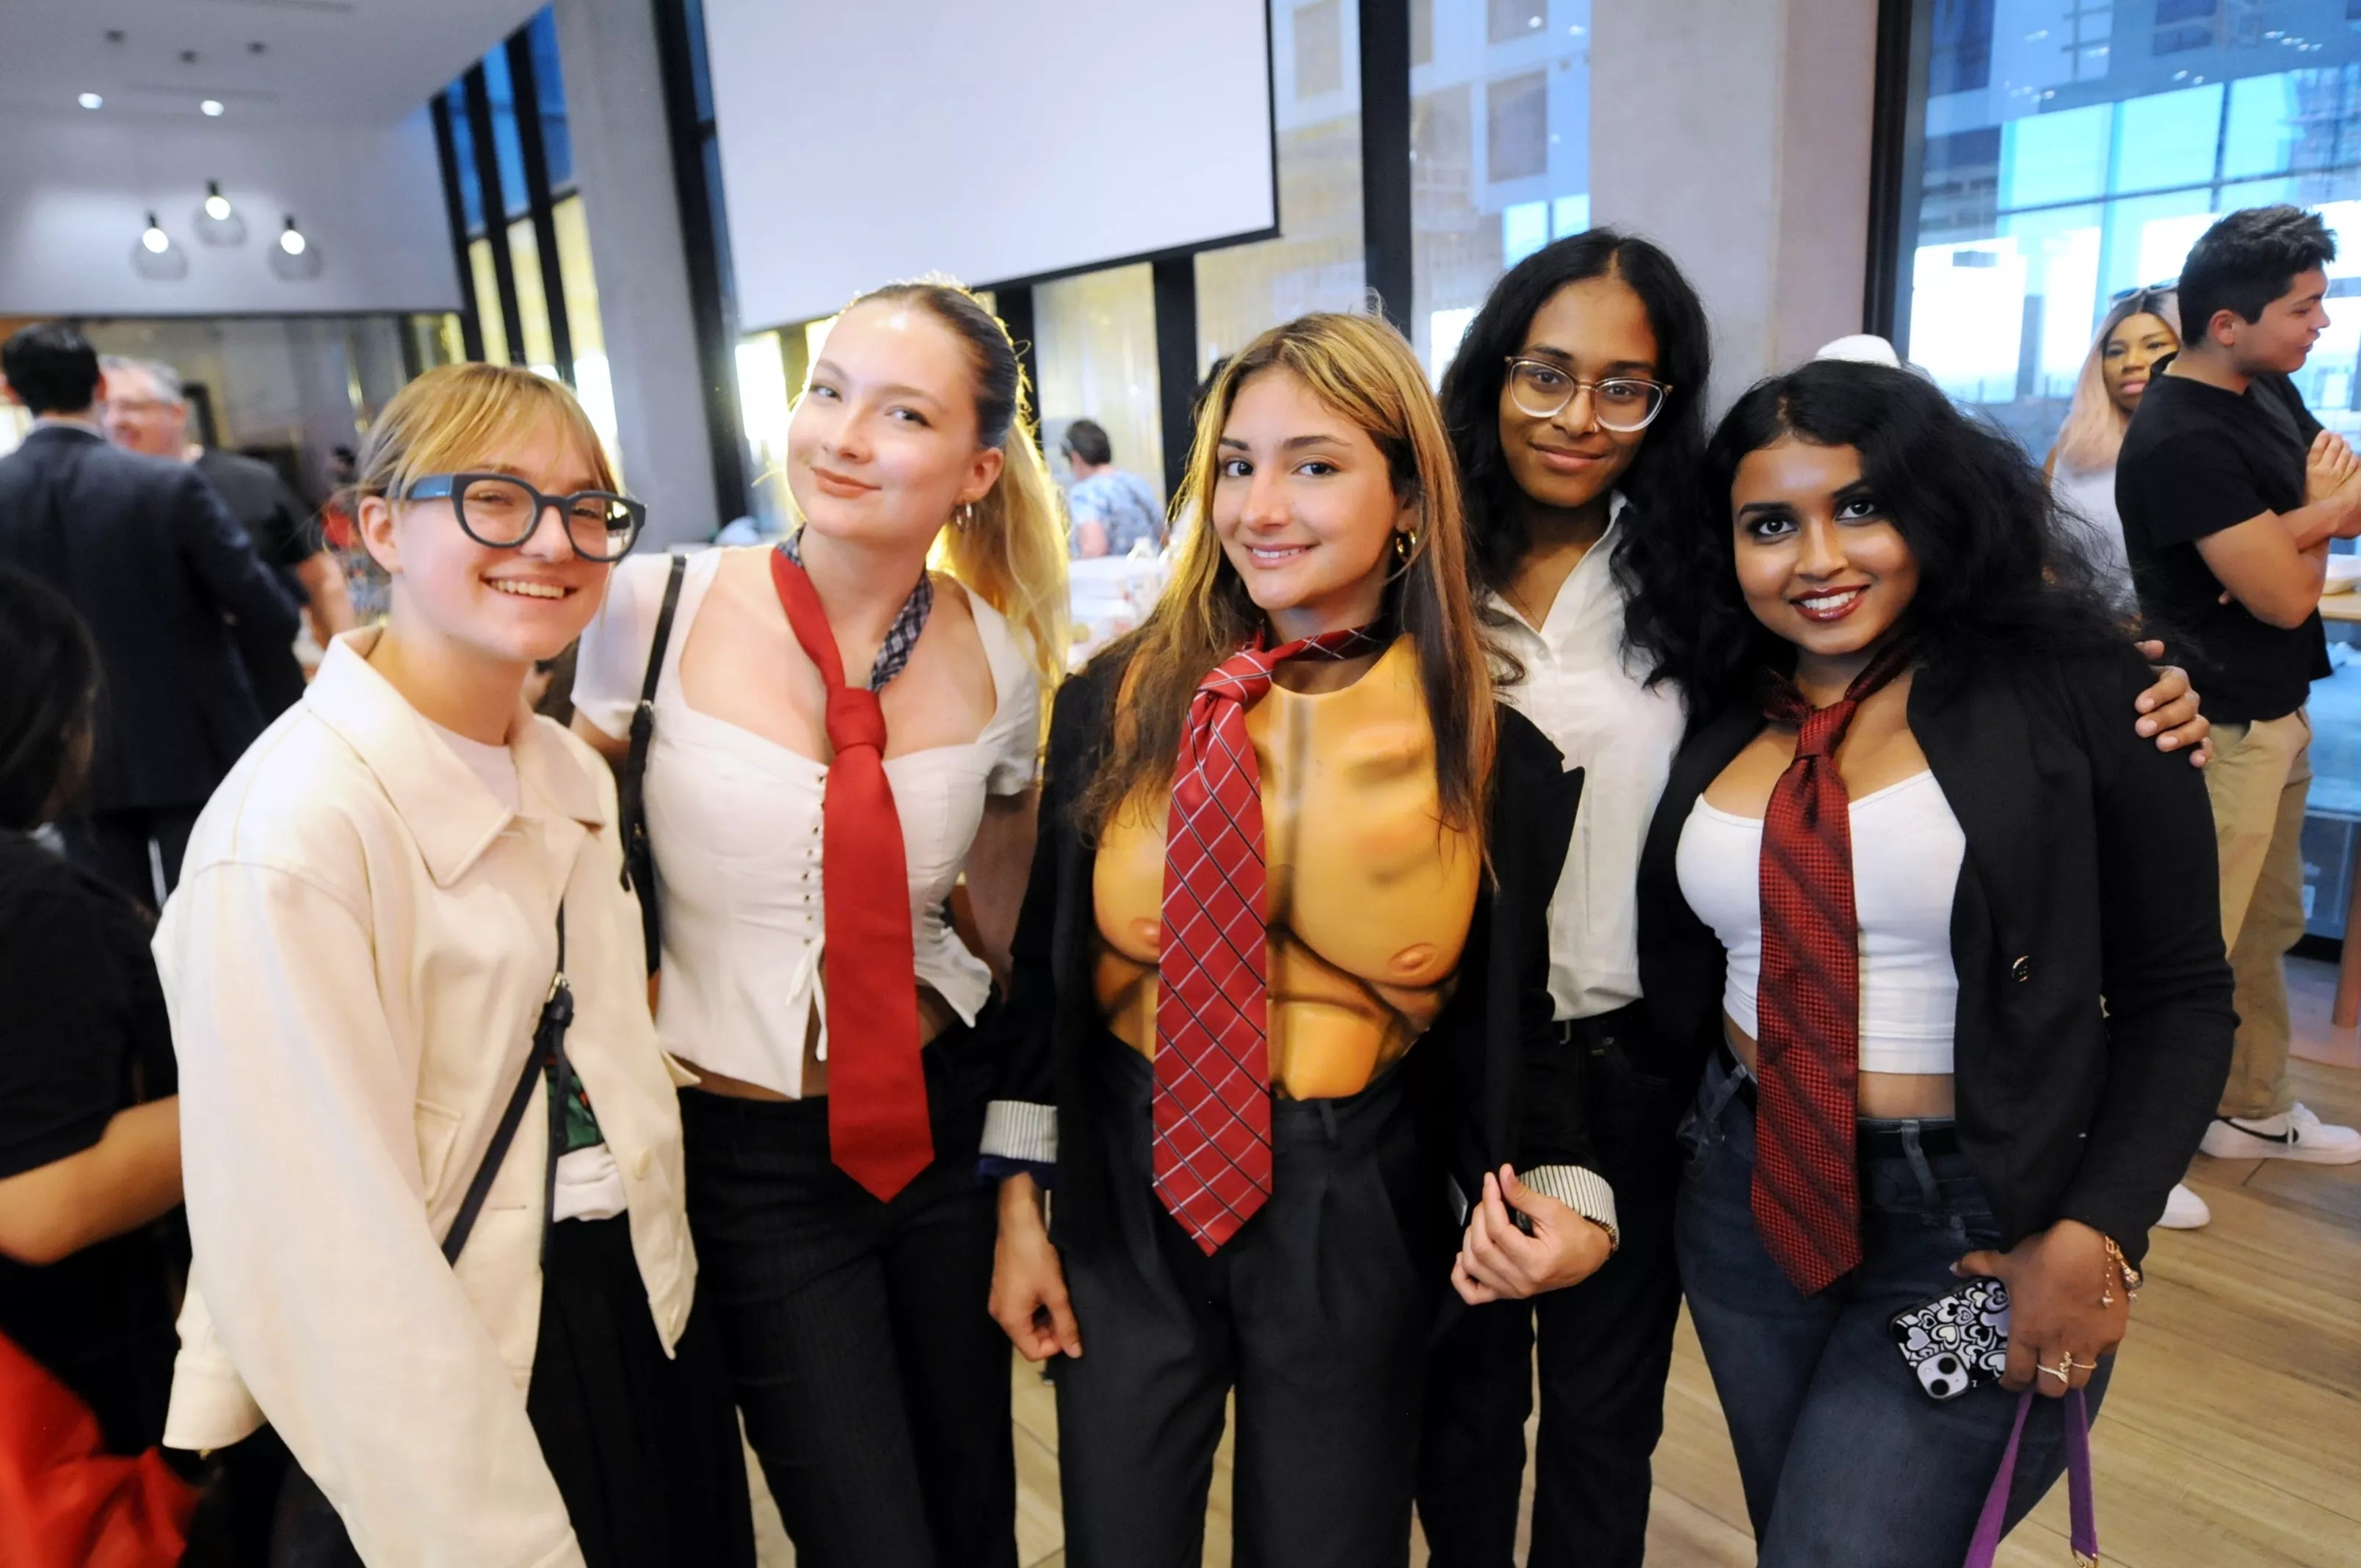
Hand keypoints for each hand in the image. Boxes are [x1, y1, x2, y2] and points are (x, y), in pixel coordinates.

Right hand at [989, 1174, 1081, 1361]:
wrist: (1019, 1221)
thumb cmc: (1035, 1255)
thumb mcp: (1056, 1292)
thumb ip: (1066, 1324)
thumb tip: (1075, 1351)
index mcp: (1009, 1319)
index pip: (1033, 1351)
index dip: (1055, 1345)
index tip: (1071, 1329)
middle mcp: (1000, 1313)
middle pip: (1029, 1337)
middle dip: (1052, 1331)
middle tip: (1070, 1312)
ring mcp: (1000, 1299)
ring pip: (1027, 1322)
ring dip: (1046, 1317)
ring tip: (1062, 1298)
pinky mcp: (1004, 1287)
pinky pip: (1022, 1308)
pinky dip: (1038, 1305)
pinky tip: (1051, 1289)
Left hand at [1450, 1166, 1611, 1304]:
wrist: (1587, 1258)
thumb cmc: (1575, 1234)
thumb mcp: (1553, 1210)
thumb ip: (1523, 1195)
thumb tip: (1502, 1173)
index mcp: (1536, 1262)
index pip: (1498, 1230)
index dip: (1490, 1200)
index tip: (1491, 1180)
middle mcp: (1521, 1282)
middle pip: (1481, 1247)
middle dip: (1479, 1215)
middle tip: (1490, 1198)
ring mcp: (1511, 1292)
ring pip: (1472, 1266)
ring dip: (1469, 1238)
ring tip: (1482, 1220)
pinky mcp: (1505, 1294)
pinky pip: (1472, 1294)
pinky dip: (1460, 1275)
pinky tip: (1463, 1255)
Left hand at [1955, 1220, 2128, 1398]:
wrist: (2090, 1246)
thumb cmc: (2043, 1257)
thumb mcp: (2006, 1261)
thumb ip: (1978, 1265)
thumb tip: (1953, 1267)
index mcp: (2028, 1333)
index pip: (2018, 1375)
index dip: (2012, 1383)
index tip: (2010, 1381)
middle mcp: (2057, 1346)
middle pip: (2052, 1389)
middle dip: (2044, 1386)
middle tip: (2040, 1372)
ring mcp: (2088, 1345)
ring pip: (2080, 1380)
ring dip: (2070, 1376)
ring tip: (2064, 1364)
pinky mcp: (2112, 1337)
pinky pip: (2102, 1355)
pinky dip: (2094, 1352)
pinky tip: (2088, 1339)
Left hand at [2131, 644, 2211, 766]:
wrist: (2119, 721)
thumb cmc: (2124, 692)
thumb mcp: (2125, 672)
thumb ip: (2137, 655)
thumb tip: (2157, 646)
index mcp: (2173, 680)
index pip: (2177, 681)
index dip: (2160, 692)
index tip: (2139, 705)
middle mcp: (2187, 699)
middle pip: (2187, 705)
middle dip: (2165, 717)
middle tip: (2141, 729)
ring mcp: (2194, 721)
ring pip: (2200, 726)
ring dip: (2182, 736)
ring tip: (2161, 745)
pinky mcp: (2196, 743)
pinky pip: (2207, 747)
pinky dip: (2204, 753)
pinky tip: (2194, 761)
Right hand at [2305, 430, 2357, 505]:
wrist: (2316, 516)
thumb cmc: (2304, 499)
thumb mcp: (2299, 481)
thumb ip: (2306, 467)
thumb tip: (2312, 452)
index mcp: (2310, 470)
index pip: (2318, 447)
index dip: (2323, 437)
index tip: (2325, 432)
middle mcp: (2325, 471)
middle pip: (2333, 449)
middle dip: (2336, 439)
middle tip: (2337, 435)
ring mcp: (2337, 476)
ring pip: (2345, 455)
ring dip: (2346, 446)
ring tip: (2344, 442)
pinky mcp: (2346, 481)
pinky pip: (2353, 465)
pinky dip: (2354, 458)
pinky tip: (2352, 455)